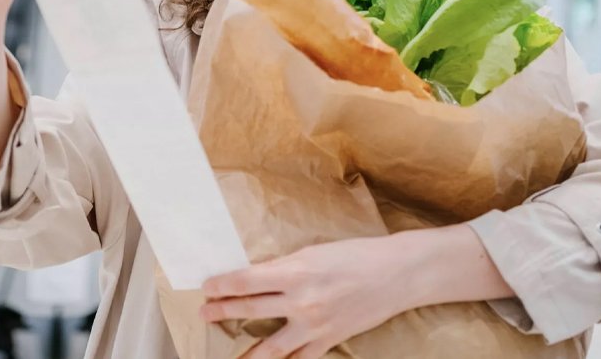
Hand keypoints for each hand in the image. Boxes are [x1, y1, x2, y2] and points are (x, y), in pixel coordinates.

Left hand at [199, 226, 513, 358]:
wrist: (396, 273)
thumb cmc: (355, 255)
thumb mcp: (313, 252)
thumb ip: (284, 267)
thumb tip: (256, 278)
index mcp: (295, 271)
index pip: (246, 281)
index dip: (222, 285)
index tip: (207, 286)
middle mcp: (302, 300)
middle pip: (250, 309)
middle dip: (223, 312)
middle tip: (204, 312)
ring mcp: (315, 325)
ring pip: (270, 346)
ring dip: (246, 350)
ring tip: (231, 352)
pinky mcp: (329, 340)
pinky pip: (300, 358)